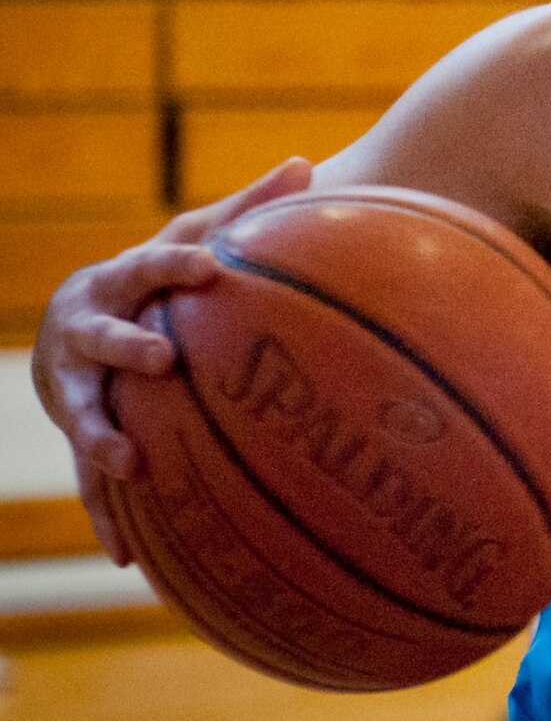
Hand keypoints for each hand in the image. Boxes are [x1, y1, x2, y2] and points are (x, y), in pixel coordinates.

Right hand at [30, 158, 313, 563]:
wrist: (81, 313)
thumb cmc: (160, 274)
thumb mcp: (195, 236)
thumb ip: (247, 208)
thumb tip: (305, 162)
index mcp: (120, 281)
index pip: (148, 264)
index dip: (176, 265)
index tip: (211, 266)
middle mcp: (87, 332)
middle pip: (100, 339)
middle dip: (126, 347)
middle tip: (162, 359)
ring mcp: (75, 385)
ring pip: (83, 413)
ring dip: (101, 438)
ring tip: (129, 465)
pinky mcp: (81, 431)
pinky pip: (91, 479)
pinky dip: (108, 515)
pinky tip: (130, 558)